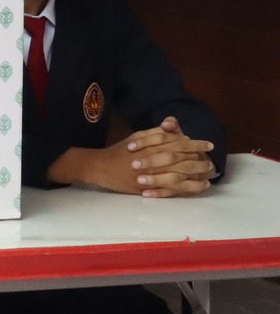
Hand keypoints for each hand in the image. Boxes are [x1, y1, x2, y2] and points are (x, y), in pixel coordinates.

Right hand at [54, 116, 216, 196]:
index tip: (208, 144)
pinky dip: (188, 188)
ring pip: (178, 174)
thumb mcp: (137, 136)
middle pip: (180, 158)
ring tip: (208, 173)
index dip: (194, 143)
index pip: (176, 142)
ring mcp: (150, 174)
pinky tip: (199, 186)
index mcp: (150, 145)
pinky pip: (172, 189)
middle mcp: (151, 159)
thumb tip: (173, 124)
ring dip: (196, 173)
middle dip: (198, 159)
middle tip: (211, 160)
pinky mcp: (149, 187)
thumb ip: (156, 131)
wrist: (101, 167)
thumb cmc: (120, 151)